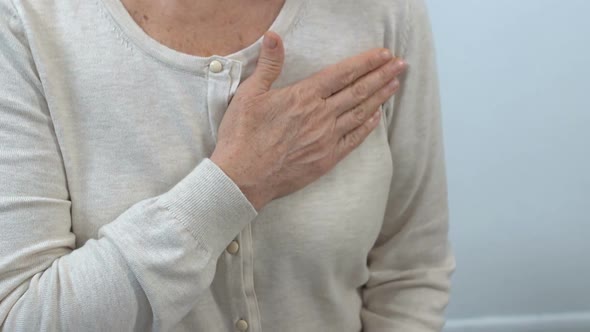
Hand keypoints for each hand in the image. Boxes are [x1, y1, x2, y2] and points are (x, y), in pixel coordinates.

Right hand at [211, 31, 406, 210]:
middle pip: (358, 91)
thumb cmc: (243, 136)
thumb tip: (273, 36)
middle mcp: (321, 115)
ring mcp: (326, 138)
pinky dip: (368, 126)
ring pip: (360, 113)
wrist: (244, 178)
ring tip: (395, 84)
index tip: (384, 54)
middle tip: (401, 65)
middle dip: (382, 75)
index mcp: (304, 96)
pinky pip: (354, 139)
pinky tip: (377, 117)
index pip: (342, 73)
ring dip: (380, 97)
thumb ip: (268, 65)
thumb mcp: (249, 94)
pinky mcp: (327, 159)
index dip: (366, 62)